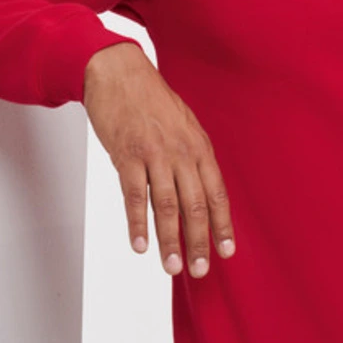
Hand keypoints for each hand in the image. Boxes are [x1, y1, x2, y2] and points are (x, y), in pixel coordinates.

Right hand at [83, 42, 235, 276]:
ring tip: (172, 266)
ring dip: (169, 240)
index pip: (216, 194)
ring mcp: (154, 154)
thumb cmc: (150, 99)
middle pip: (195, 205)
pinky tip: (140, 244)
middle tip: (199, 270)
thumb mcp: (184, 125)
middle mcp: (181, 152)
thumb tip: (199, 193)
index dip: (222, 226)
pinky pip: (134, 195)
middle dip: (198, 241)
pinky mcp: (127, 155)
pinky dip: (136, 223)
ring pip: (166, 205)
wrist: (117, 72)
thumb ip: (192, 158)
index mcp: (199, 147)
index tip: (225, 253)